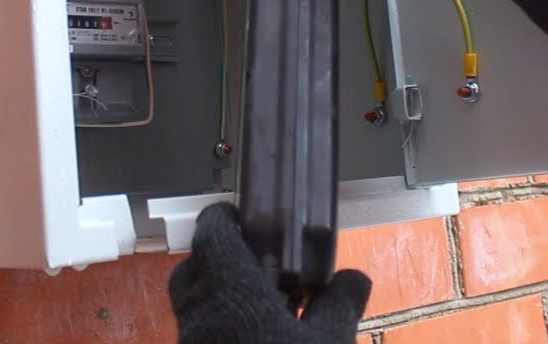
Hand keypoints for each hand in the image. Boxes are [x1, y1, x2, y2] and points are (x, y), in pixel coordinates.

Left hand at [168, 202, 370, 343]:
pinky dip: (219, 331)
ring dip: (218, 297)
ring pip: (193, 307)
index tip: (243, 216)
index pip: (211, 234)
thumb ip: (341, 306)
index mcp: (231, 291)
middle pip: (192, 269)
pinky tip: (252, 342)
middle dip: (216, 258)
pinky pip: (200, 338)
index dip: (223, 219)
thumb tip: (355, 278)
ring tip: (258, 306)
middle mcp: (200, 314)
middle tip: (252, 261)